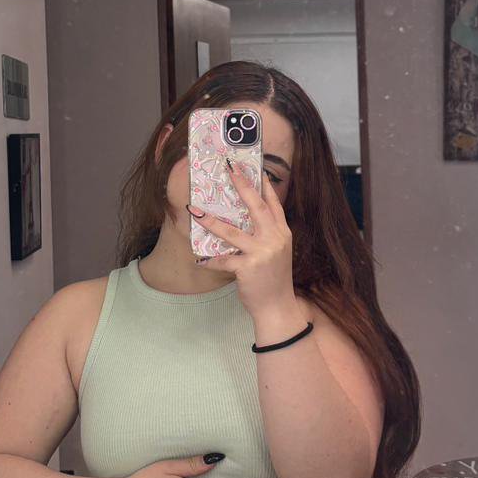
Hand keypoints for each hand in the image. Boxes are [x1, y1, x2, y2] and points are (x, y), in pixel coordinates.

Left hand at [187, 164, 299, 320]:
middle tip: (229, 170)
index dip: (265, 186)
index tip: (256, 169)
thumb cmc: (274, 279)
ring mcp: (262, 252)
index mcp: (282, 233)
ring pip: (232, 232)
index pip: (274, 204)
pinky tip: (199, 260)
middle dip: (242, 186)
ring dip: (211, 221)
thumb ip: (268, 234)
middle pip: (256, 207)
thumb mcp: (277, 252)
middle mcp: (274, 239)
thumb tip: (246, 219)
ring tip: (195, 211)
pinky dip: (210, 261)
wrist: (278, 307)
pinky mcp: (248, 267)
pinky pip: (223, 260)